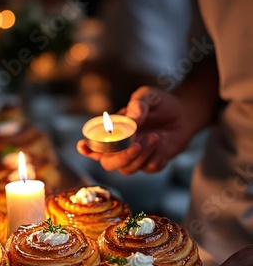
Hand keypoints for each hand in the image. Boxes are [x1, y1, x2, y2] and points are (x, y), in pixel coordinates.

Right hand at [77, 85, 194, 174]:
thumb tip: (133, 118)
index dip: (86, 148)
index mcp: (113, 131)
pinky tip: (163, 145)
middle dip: (121, 157)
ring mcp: (134, 158)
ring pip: (127, 169)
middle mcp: (120, 148)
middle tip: (137, 145)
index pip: (94, 143)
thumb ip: (139, 104)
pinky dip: (157, 158)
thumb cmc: (160, 104)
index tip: (83, 145)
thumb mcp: (149, 96)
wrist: (184, 115)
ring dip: (142, 156)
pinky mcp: (150, 164)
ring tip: (156, 136)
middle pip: (108, 164)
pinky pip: (148, 169)